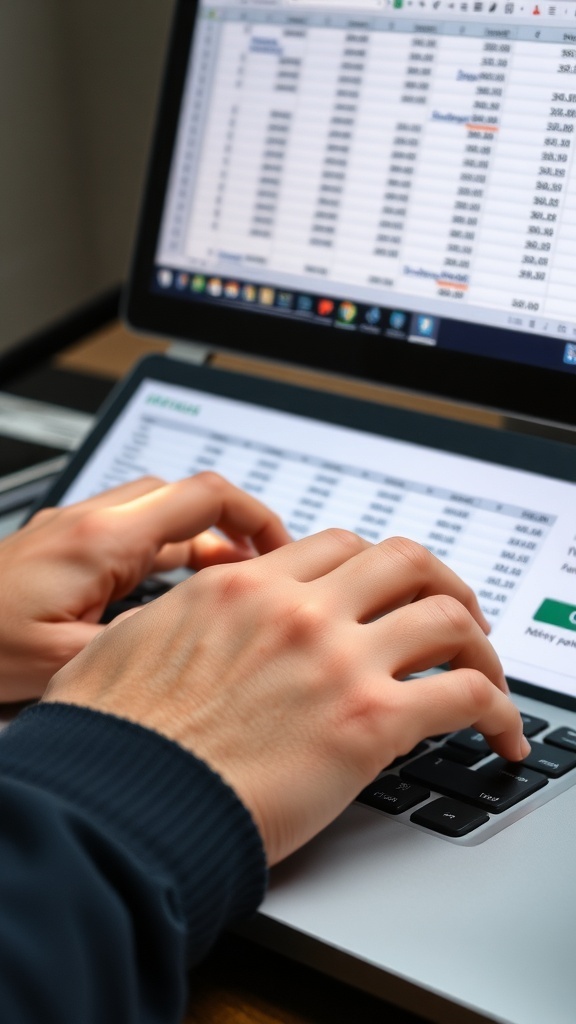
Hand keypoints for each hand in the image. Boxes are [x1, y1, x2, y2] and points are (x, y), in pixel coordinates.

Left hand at [0, 472, 289, 700]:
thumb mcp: (67, 663)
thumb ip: (142, 645)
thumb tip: (202, 641)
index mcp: (100, 540)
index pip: (203, 498)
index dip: (256, 518)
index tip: (282, 550)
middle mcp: (89, 522)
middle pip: (185, 498)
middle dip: (234, 527)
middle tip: (264, 570)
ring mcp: (74, 530)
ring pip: (158, 514)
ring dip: (200, 541)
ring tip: (230, 585)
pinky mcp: (62, 546)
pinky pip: (131, 534)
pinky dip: (166, 553)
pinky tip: (172, 593)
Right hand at [44, 530, 527, 866]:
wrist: (118, 803)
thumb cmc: (112, 740)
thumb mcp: (123, 648)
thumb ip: (167, 622)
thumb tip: (175, 622)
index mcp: (242, 587)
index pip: (334, 547)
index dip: (370, 567)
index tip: (382, 591)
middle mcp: (297, 608)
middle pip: (403, 560)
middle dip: (438, 582)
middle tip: (451, 611)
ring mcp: (338, 658)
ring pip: (447, 615)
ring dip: (479, 640)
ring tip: (486, 669)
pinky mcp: (368, 721)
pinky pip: (465, 694)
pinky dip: (499, 709)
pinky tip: (499, 733)